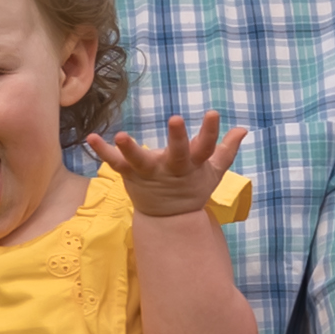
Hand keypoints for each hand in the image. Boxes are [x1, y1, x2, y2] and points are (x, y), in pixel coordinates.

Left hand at [89, 108, 246, 220]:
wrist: (170, 220)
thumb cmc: (192, 188)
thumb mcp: (213, 171)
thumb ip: (226, 149)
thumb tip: (244, 128)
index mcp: (193, 166)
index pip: (206, 147)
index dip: (211, 132)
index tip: (213, 113)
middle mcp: (172, 170)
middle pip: (176, 154)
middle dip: (177, 138)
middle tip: (176, 119)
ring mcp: (150, 174)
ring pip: (140, 161)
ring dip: (130, 149)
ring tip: (121, 135)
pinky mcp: (131, 176)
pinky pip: (115, 163)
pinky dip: (102, 152)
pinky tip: (91, 137)